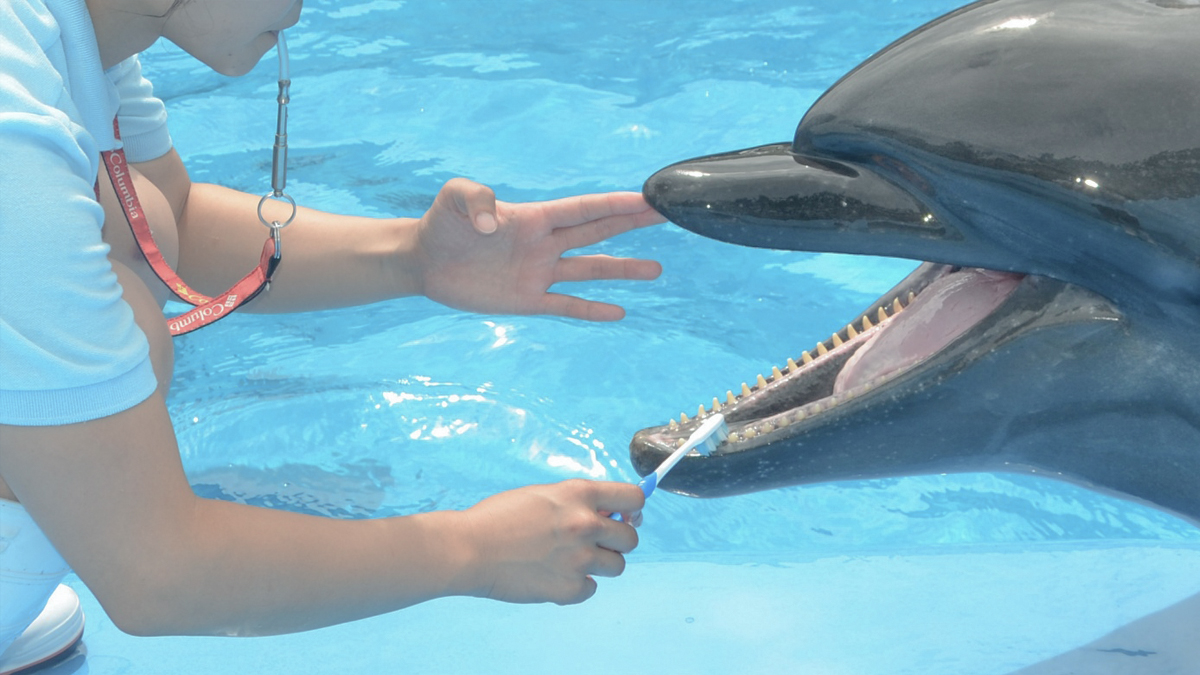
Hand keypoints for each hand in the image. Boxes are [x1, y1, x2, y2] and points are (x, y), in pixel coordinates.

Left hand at [412, 178, 664, 320]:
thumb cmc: (442, 224)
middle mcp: (543, 244)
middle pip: (597, 233)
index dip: (614, 204)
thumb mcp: (454, 197)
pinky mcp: (526, 299)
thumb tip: (494, 224)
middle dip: (630, 224)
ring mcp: (538, 272)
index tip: (647, 198)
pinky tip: (617, 312)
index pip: (583, 209)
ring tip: (655, 270)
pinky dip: (590, 310)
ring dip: (622, 270)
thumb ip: (475, 198)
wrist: (424, 260)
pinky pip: (565, 305)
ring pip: (589, 270)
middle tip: (665, 217)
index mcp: (534, 217)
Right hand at [460, 479, 644, 604]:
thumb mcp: (543, 496)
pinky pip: (591, 589)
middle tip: (593, 543)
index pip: (634, 498)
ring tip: (569, 560)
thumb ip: (578, 504)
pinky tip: (552, 575)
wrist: (468, 549)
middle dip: (616, 541)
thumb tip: (610, 518)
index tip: (624, 517)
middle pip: (631, 538)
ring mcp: (579, 558)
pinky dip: (576, 586)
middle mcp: (585, 524)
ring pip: (617, 566)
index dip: (632, 509)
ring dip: (599, 565)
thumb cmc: (499, 518)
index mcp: (579, 494)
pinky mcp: (568, 588)